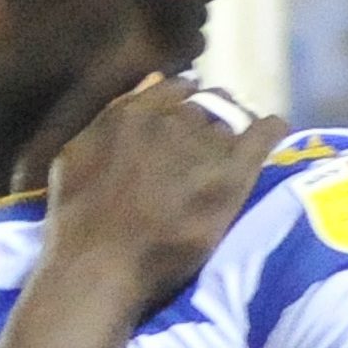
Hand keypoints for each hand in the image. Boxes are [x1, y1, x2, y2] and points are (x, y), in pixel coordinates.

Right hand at [43, 75, 287, 305]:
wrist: (98, 267)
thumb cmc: (77, 222)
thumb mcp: (75, 156)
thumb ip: (111, 116)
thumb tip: (150, 80)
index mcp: (131, 114)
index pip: (175, 89)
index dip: (185, 103)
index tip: (188, 123)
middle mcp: (168, 121)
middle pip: (208, 103)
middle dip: (213, 117)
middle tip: (212, 146)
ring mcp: (202, 147)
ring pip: (234, 118)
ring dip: (236, 130)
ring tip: (236, 150)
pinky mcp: (230, 175)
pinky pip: (265, 133)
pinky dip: (271, 130)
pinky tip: (273, 133)